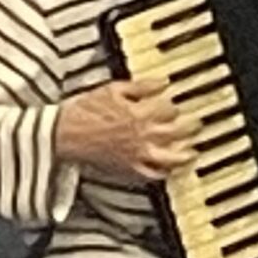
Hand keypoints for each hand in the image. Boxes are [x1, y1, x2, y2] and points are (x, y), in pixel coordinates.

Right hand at [54, 79, 193, 182]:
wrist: (61, 133)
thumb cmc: (83, 111)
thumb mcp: (113, 89)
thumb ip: (142, 86)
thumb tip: (163, 82)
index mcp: (141, 113)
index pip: (171, 109)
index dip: (175, 106)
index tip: (174, 106)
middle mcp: (143, 135)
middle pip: (179, 132)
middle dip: (191, 127)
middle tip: (196, 124)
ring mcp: (136, 154)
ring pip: (172, 158)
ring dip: (186, 154)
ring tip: (192, 151)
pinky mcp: (127, 169)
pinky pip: (152, 175)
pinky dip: (164, 173)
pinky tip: (171, 170)